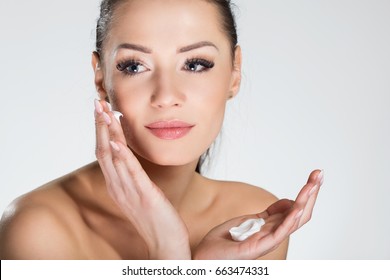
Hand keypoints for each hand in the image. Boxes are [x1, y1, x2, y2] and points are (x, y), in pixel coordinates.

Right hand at [94, 100, 190, 258]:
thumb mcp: (140, 193)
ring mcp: (129, 192)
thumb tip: (130, 158)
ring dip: (107, 134)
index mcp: (117, 185)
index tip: (101, 110)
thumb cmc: (155, 218)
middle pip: (103, 151)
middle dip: (99, 125)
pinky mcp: (144, 197)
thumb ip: (132, 177)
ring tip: (105, 112)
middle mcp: (118, 187)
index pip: (104, 153)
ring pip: (113, 158)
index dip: (100, 130)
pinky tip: (117, 142)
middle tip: (97, 102)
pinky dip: (122, 156)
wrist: (166, 244)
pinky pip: (131, 174)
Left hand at [193, 170, 322, 258]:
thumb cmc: (224, 241)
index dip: (306, 193)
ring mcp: (267, 242)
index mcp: (271, 228)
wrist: (204, 257)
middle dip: (311, 193)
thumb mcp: (248, 221)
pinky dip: (290, 219)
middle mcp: (273, 235)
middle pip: (300, 214)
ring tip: (312, 184)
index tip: (314, 176)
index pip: (296, 210)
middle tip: (319, 174)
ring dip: (305, 201)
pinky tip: (298, 206)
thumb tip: (288, 201)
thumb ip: (269, 214)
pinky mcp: (258, 247)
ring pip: (294, 221)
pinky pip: (279, 233)